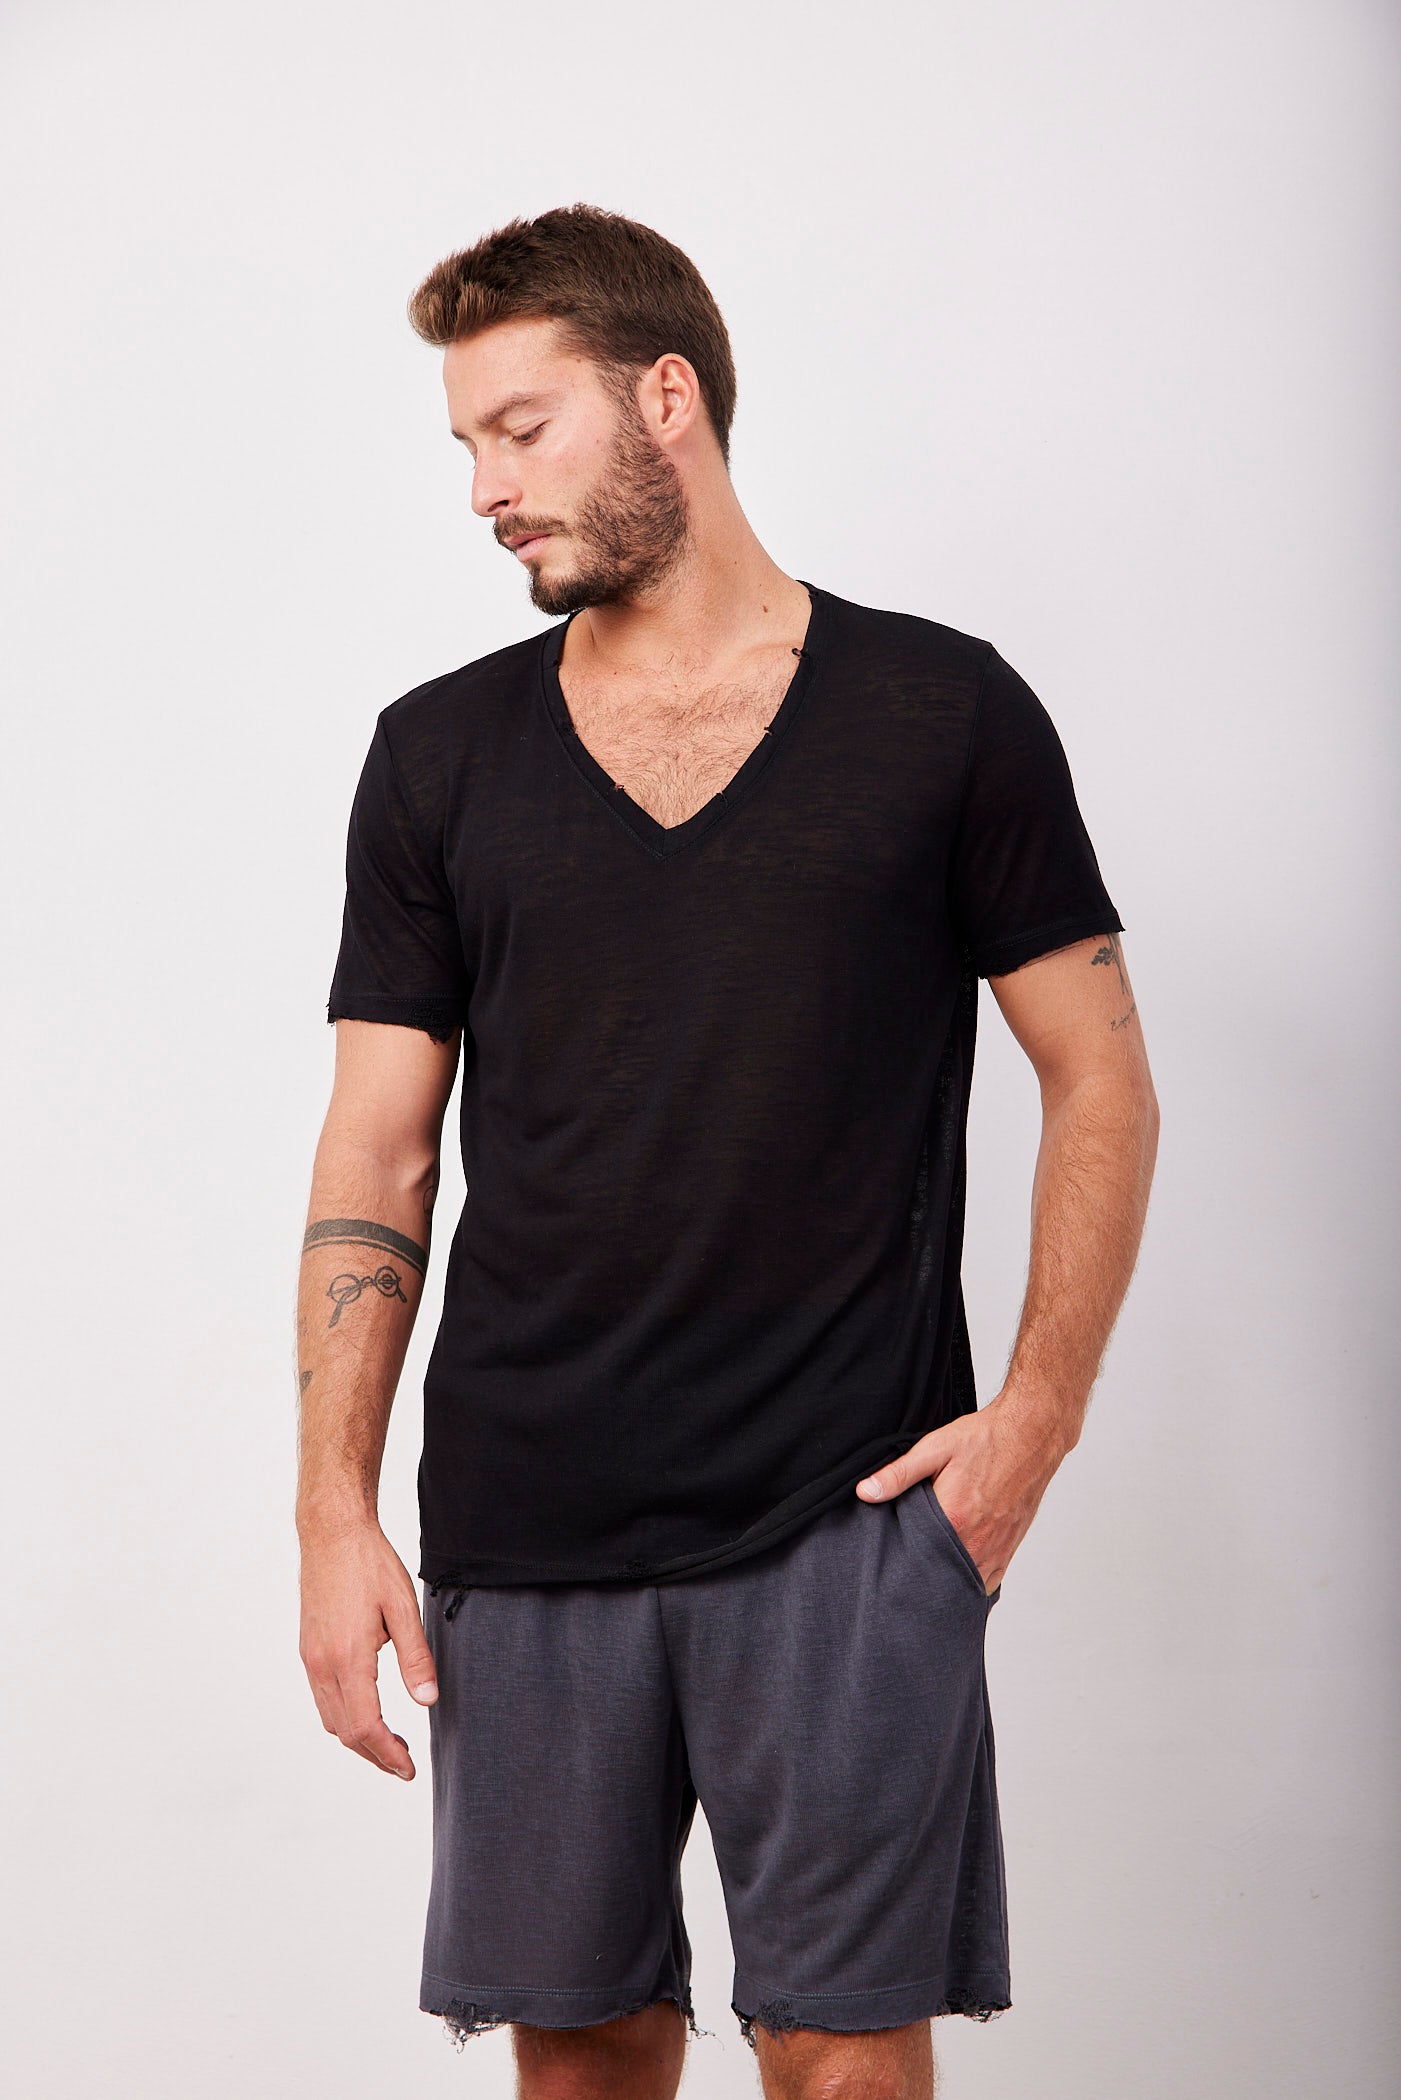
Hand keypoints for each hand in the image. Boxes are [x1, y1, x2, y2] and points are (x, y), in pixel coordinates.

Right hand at [298, 1520, 438, 1779]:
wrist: (331, 1532)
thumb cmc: (370, 1563)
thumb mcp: (404, 1607)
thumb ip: (415, 1657)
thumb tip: (427, 1700)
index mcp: (348, 1658)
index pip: (365, 1726)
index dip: (387, 1754)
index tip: (408, 1768)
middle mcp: (322, 1664)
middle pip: (345, 1731)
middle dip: (375, 1754)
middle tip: (404, 1763)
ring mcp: (311, 1658)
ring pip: (330, 1718)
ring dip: (358, 1738)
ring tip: (390, 1741)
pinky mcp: (309, 1648)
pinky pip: (323, 1697)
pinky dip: (344, 1716)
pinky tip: (367, 1710)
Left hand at [854, 1391, 1062, 1594]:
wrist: (1030, 1435)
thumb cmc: (985, 1439)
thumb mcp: (934, 1449)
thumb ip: (899, 1474)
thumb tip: (865, 1492)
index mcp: (954, 1519)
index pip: (917, 1559)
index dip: (901, 1565)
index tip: (889, 1565)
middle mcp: (978, 1541)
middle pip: (942, 1578)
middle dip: (923, 1578)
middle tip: (904, 1576)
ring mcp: (997, 1548)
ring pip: (966, 1585)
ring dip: (948, 1582)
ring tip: (928, 1576)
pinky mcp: (1010, 1548)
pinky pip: (988, 1581)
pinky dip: (971, 1581)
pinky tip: (956, 1573)